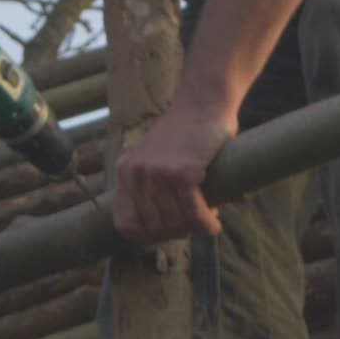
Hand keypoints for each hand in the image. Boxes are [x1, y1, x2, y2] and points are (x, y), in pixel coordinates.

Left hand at [112, 99, 236, 244]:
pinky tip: (214, 224)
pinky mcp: (182, 172)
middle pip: (155, 228)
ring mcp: (157, 173)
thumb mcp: (155, 158)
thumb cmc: (186, 133)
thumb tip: (162, 230)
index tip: (168, 233)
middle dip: (178, 232)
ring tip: (206, 216)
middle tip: (194, 223)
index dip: (148, 237)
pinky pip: (194, 214)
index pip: (125, 225)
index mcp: (125, 172)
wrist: (204, 102)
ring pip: (176, 223)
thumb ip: (150, 187)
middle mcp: (136, 174)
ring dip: (194, 227)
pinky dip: (206, 224)